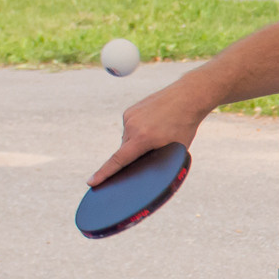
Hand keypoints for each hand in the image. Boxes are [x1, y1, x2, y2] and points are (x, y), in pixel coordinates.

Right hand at [90, 81, 204, 186]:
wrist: (187, 96)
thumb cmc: (185, 125)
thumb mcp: (175, 148)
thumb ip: (157, 159)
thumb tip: (141, 169)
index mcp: (143, 138)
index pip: (118, 160)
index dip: (104, 173)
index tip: (91, 181)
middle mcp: (132, 126)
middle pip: (124, 151)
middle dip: (133, 156)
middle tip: (152, 149)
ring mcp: (130, 116)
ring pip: (127, 139)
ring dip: (137, 142)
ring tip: (157, 132)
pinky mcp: (130, 110)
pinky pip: (130, 128)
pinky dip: (138, 131)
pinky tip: (153, 125)